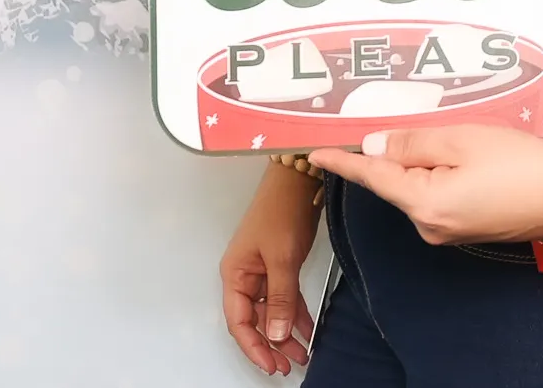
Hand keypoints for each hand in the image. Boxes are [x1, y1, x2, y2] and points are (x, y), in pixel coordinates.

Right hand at [220, 162, 320, 376]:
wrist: (298, 178)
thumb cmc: (282, 210)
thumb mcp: (282, 258)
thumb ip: (280, 297)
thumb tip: (277, 334)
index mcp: (235, 275)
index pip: (239, 321)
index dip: (254, 346)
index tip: (270, 364)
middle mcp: (245, 276)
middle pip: (255, 320)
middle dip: (271, 344)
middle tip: (288, 365)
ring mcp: (263, 270)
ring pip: (272, 311)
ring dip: (285, 333)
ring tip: (301, 355)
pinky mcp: (280, 264)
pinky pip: (285, 297)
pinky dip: (295, 314)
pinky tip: (307, 330)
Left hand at [306, 124, 542, 245]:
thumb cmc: (525, 165)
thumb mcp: (465, 140)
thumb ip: (414, 142)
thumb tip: (374, 144)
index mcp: (425, 204)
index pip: (374, 177)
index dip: (344, 162)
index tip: (314, 154)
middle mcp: (431, 225)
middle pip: (401, 179)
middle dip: (408, 150)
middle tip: (435, 125)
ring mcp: (451, 232)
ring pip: (423, 185)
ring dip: (434, 160)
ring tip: (471, 141)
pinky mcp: (469, 229)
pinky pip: (443, 195)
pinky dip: (448, 174)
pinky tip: (478, 159)